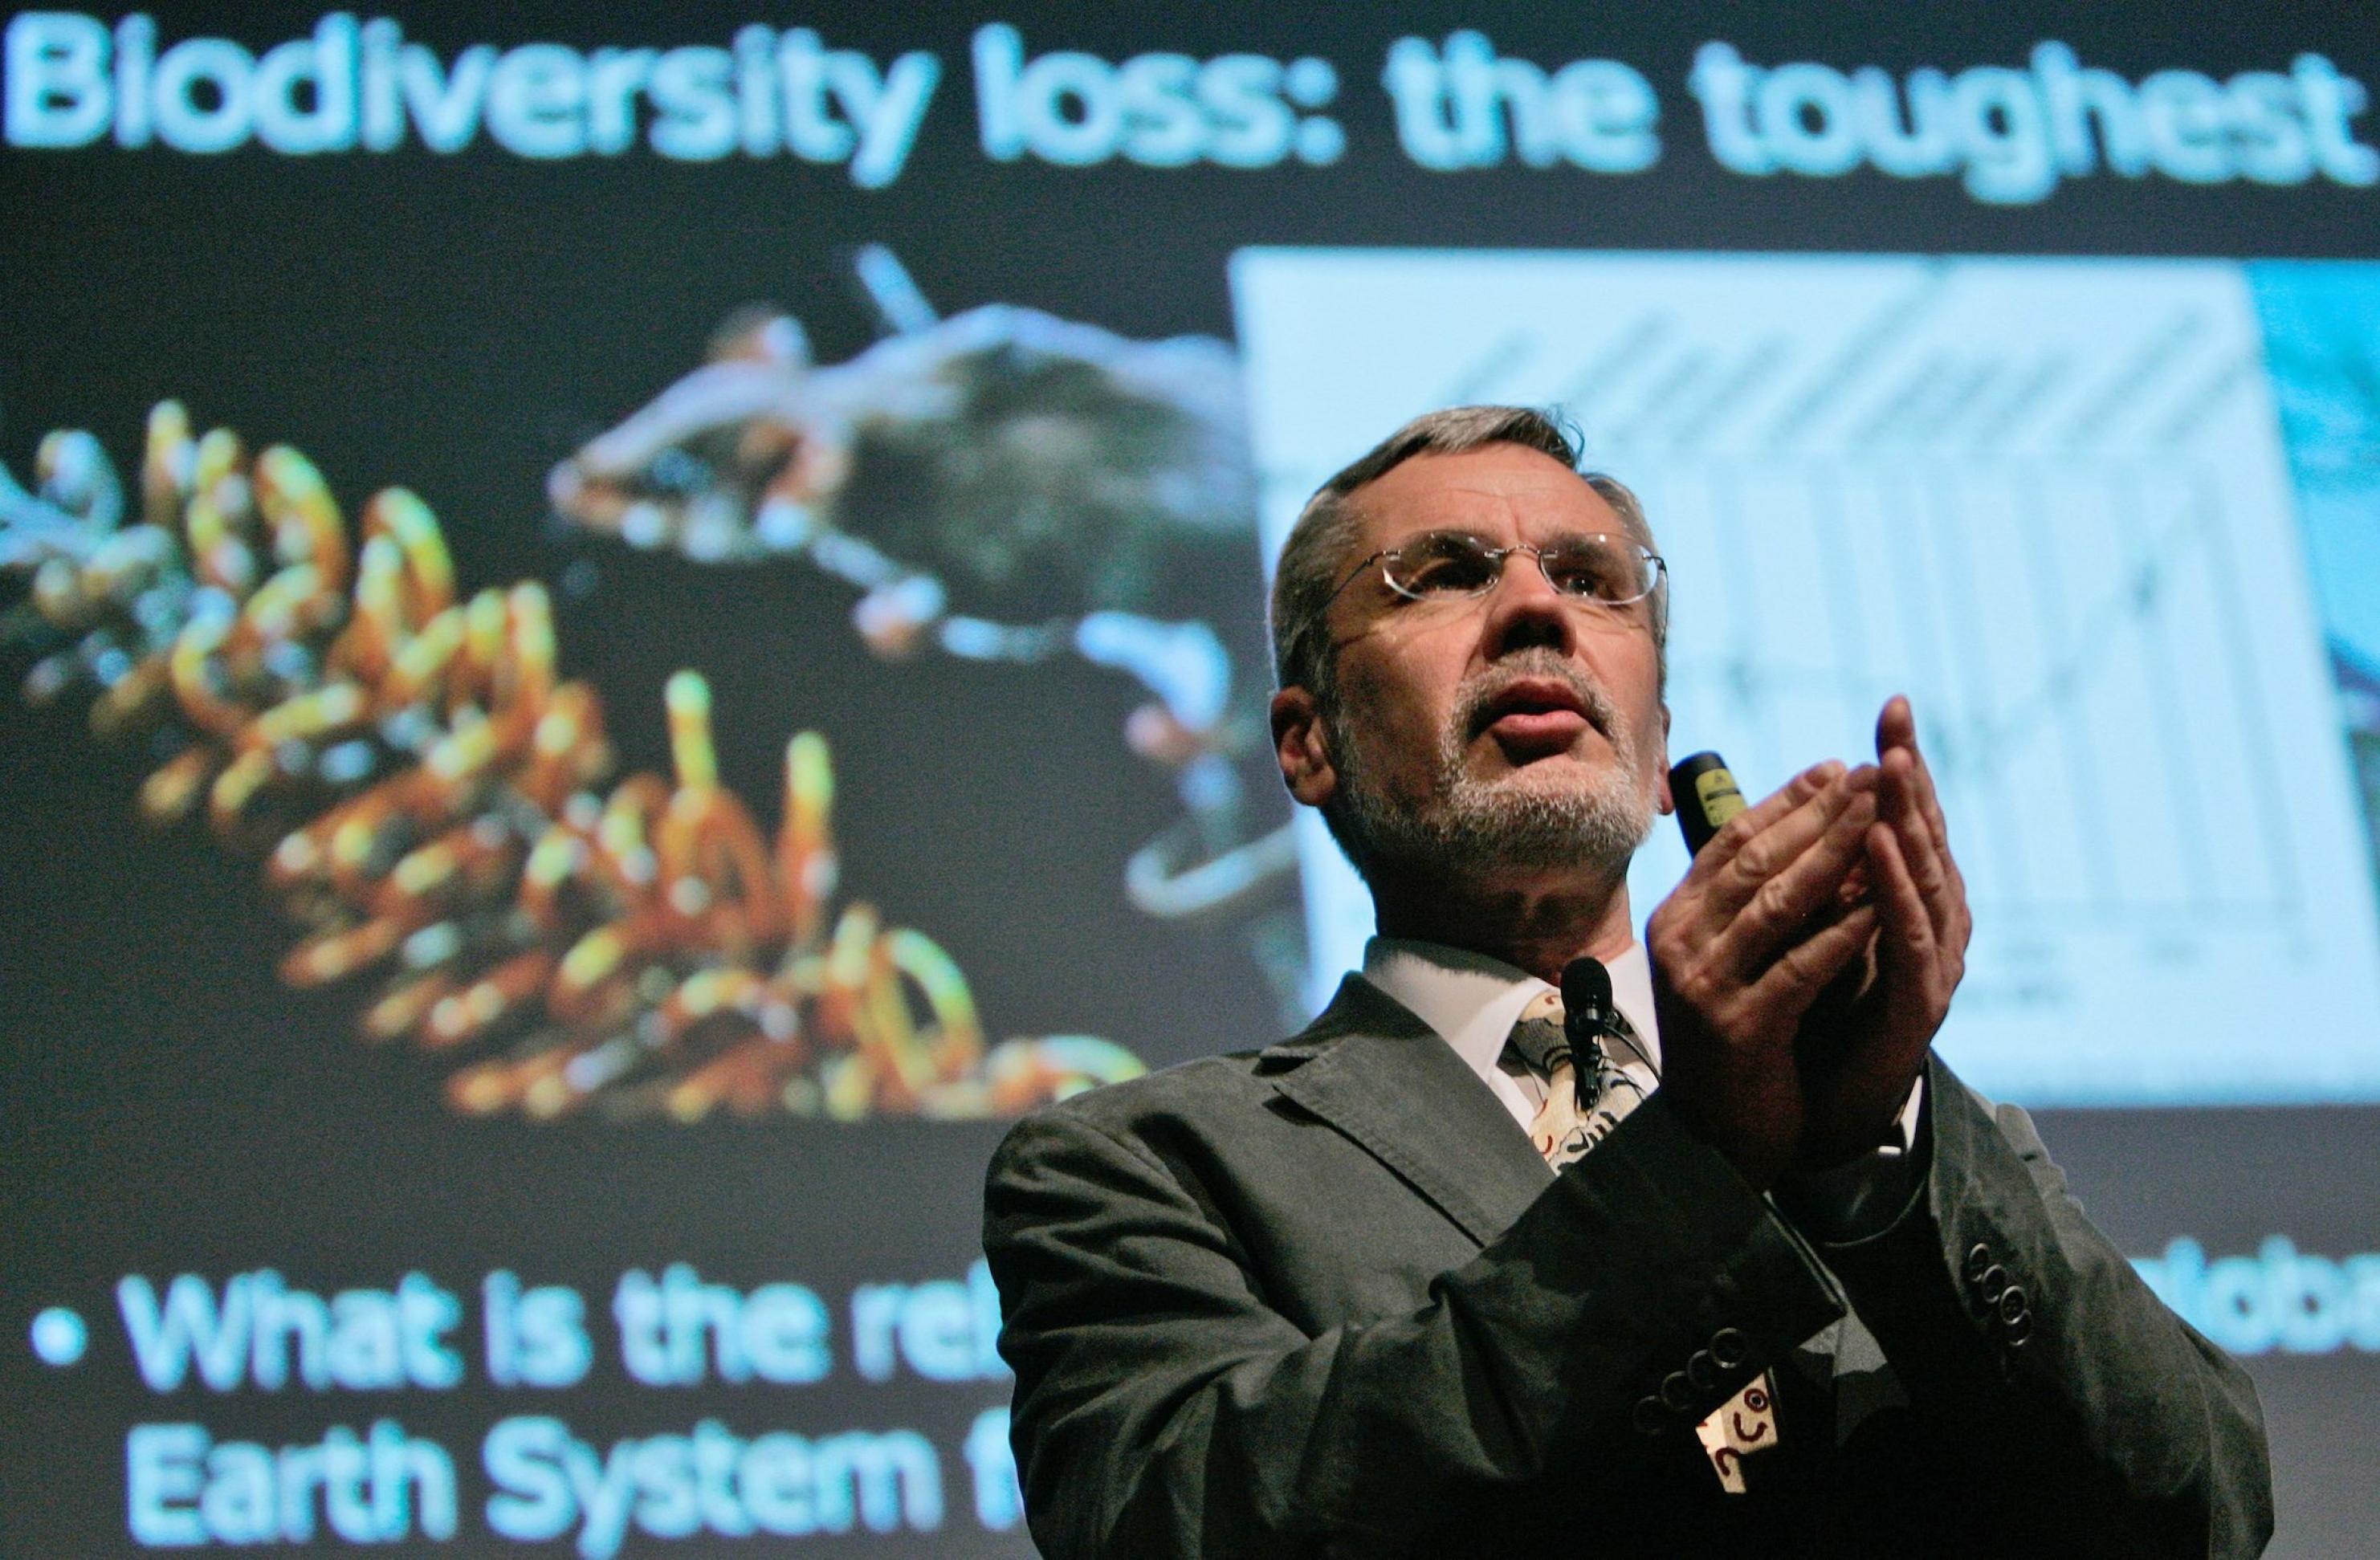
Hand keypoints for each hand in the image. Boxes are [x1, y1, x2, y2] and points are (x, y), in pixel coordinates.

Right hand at [1647, 761, 1883, 1188]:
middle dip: (1821, 813)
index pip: (1733, 841)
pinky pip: (1799, 968)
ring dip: (1835, 856)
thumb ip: (1751, 903)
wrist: (1713, 1135)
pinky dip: (1840, 933)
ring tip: (1883, 818)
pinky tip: (1879, 905)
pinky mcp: (1740, 1028)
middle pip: (1757, 861)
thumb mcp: (1730, 958)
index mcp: (1677, 918)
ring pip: (1776, 905)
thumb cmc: (1734, 1037)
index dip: (1790, 800)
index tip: (1843, 768)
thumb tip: (1810, 828)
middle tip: (1876, 773)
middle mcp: (1681, 943)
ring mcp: (1705, 985)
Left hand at [1795, 697, 1970, 1167]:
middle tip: (1898, 719)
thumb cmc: (1810, 1018)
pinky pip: (1905, 940)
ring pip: (1922, 881)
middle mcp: (1926, 928)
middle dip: (1910, 778)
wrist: (1817, 1111)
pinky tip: (1879, 853)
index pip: (1904, 822)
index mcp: (1901, 905)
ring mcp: (1929, 966)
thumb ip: (1810, 881)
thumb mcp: (1802, 935)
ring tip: (1893, 768)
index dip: (1900, 766)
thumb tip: (1785, 816)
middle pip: (1923, 840)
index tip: (1891, 706)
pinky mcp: (1916, 1006)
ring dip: (1908, 822)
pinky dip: (1892, 894)